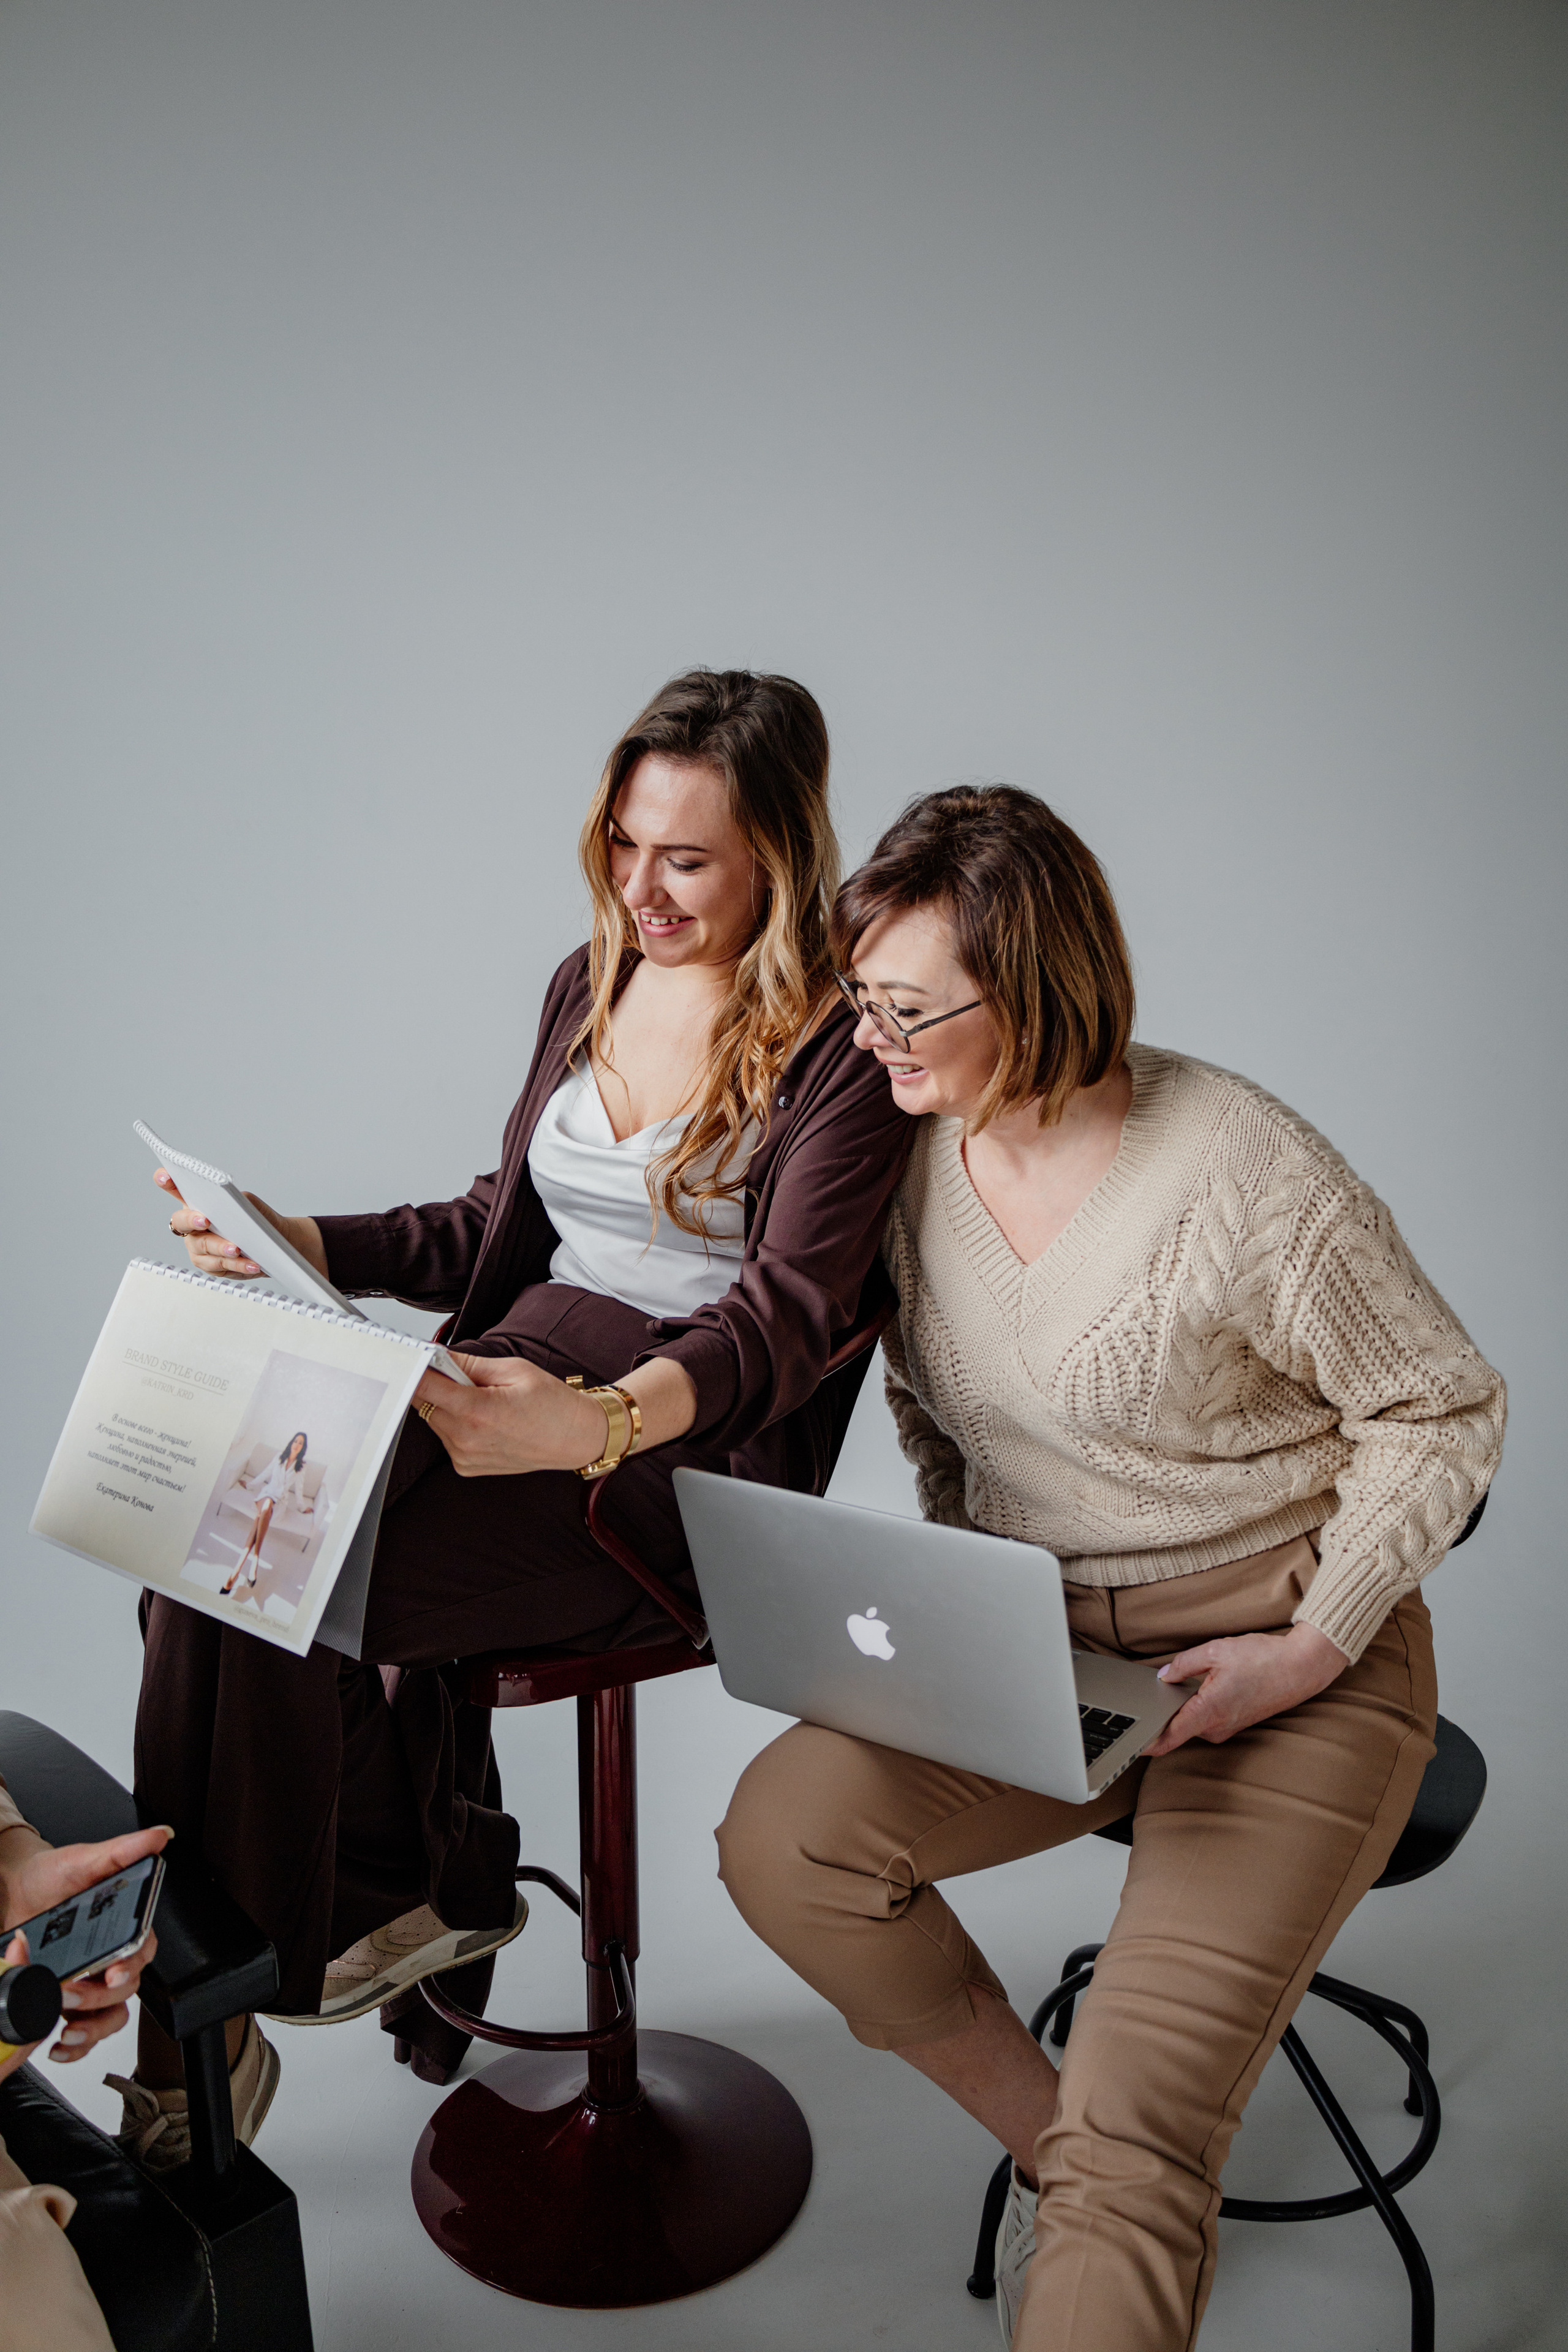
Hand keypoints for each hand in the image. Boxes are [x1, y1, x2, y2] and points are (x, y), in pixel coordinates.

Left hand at [0, 1825, 170, 2082]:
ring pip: (110, 2017)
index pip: (143, 1952)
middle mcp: (111, 1958)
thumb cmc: (52, 1874)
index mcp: (123, 1927)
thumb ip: (124, 1850)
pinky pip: (84, 2033)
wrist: (13, 1891)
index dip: (132, 1966)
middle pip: (125, 1990)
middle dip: (97, 1998)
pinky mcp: (67, 2001)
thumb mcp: (84, 1859)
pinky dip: (75, 2046)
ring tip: (68, 2027)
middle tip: (68, 1991)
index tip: (113, 1972)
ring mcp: (90, 1983)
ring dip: (92, 2027)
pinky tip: (59, 2044)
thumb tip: (161, 1836)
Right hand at [156, 1169, 327, 1283]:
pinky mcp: (210, 1265)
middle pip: (181, 1222)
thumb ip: (237, 1201)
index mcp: (198, 1203)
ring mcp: (198, 1247)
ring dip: (221, 1248)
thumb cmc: (258, 1221)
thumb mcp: (250, 1206)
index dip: (166, 1181)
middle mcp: (192, 1225)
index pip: (176, 1189)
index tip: (165, 1177)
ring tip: (237, 1249)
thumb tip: (232, 1204)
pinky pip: (221, 1266)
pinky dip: (238, 1265)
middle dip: (192, 1220)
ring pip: (203, 1248)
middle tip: (205, 1220)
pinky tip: (251, 1264)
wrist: (275, 1243)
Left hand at [411, 1351, 697, 1477]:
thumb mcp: (514, 1370)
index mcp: (477, 1411)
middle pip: (425, 1404)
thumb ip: (471, 1364)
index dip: (414, 1369)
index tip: (410, 1358)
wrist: (575, 1439)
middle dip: (436, 1386)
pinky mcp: (467, 1467)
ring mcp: (465, 1457)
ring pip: (435, 1421)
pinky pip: (447, 1438)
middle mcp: (466, 1439)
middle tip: (463, 1376)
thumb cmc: (552, 1403)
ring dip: (447, 1406)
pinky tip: (484, 1420)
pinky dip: (456, 1424)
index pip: (423, 1387)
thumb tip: (439, 1355)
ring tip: (482, 1400)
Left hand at [1143, 1622, 1347, 1756]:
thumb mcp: (1216, 1651)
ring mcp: (1227, 1728)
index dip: (1147, 1742)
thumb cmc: (1263, 1659)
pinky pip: (1205, 1720)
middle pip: (1176, 1728)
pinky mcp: (1235, 1724)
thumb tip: (1163, 1676)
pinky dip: (1197, 1707)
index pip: (1170, 1737)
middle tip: (1149, 1693)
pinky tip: (1201, 1686)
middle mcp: (1217, 1726)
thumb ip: (1183, 1664)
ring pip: (1191, 1722)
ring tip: (1179, 1683)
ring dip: (1181, 1708)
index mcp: (1208, 1710)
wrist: (1301, 1669)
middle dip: (1161, 1714)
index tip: (1130, 1741)